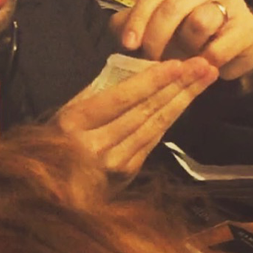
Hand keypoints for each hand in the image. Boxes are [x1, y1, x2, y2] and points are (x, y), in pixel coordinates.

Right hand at [55, 57, 216, 188]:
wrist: (49, 188)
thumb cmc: (55, 138)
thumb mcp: (66, 110)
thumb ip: (96, 92)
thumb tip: (132, 71)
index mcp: (75, 122)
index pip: (122, 98)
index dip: (152, 81)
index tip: (178, 64)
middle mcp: (96, 146)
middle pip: (146, 111)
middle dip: (179, 86)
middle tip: (204, 65)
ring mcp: (114, 163)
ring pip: (155, 126)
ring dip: (183, 100)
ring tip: (203, 79)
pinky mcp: (127, 173)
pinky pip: (152, 140)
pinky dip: (170, 118)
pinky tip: (185, 100)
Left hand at [112, 0, 252, 85]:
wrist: (222, 51)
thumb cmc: (181, 31)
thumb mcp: (151, 23)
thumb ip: (130, 22)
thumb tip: (119, 29)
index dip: (140, 16)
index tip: (128, 42)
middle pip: (176, 4)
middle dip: (157, 34)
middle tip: (150, 56)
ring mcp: (237, 1)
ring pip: (199, 22)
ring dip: (183, 47)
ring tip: (180, 57)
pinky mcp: (251, 28)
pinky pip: (219, 48)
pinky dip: (204, 61)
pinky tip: (200, 65)